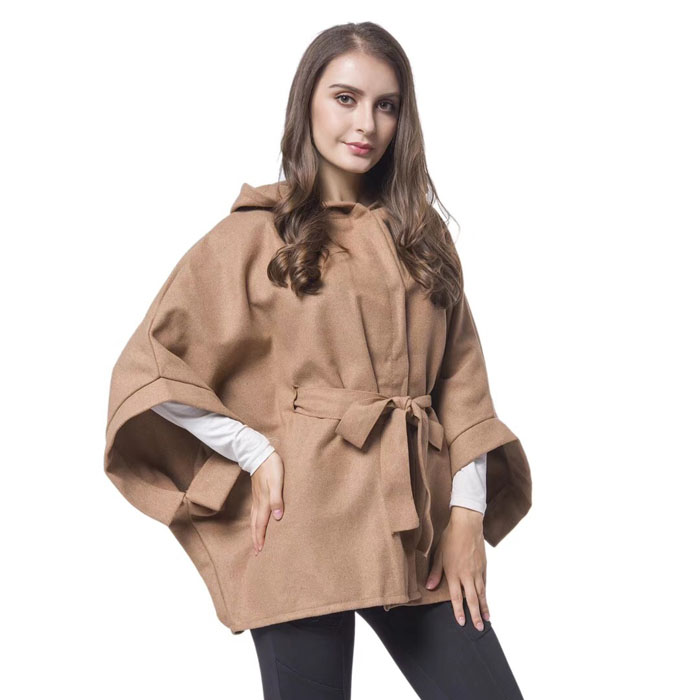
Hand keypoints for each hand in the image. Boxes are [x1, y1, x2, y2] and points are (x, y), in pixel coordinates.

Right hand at [250, 451, 284, 554]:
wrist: (260, 454)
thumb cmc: (271, 467)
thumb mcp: (277, 482)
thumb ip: (277, 499)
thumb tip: (278, 518)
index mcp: (264, 501)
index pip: (261, 523)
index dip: (261, 537)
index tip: (259, 550)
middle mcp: (258, 502)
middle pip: (256, 524)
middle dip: (256, 538)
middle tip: (256, 552)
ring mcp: (256, 497)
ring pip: (254, 519)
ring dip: (254, 531)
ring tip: (255, 541)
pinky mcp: (257, 493)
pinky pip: (254, 512)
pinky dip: (254, 521)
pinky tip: (256, 521)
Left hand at [425, 506, 488, 628]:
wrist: (467, 525)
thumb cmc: (450, 538)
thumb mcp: (439, 554)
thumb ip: (435, 572)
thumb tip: (430, 586)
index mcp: (454, 573)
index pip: (456, 597)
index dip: (459, 611)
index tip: (462, 622)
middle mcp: (467, 575)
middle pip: (472, 599)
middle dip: (475, 615)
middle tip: (479, 628)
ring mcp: (477, 571)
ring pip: (481, 593)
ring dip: (484, 607)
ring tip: (486, 619)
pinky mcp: (483, 566)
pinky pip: (485, 583)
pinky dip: (486, 593)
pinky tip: (486, 599)